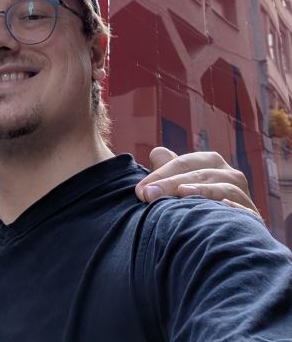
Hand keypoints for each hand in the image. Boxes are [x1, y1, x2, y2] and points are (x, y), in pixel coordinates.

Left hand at [134, 147, 262, 220]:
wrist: (229, 240)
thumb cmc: (199, 206)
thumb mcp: (182, 184)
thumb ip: (168, 168)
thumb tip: (157, 153)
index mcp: (212, 163)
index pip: (184, 163)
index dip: (160, 174)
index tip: (140, 191)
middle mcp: (230, 176)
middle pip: (200, 173)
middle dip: (171, 183)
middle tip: (148, 196)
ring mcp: (244, 196)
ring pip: (223, 188)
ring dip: (202, 190)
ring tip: (181, 194)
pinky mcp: (253, 219)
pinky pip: (246, 211)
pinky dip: (233, 208)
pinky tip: (220, 209)